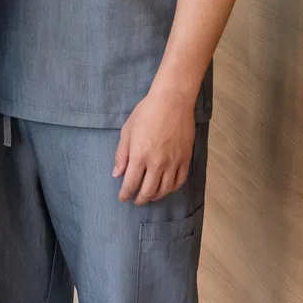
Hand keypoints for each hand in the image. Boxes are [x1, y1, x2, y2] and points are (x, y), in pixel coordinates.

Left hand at [113, 87, 196, 204]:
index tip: (122, 198)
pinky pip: (180, 181)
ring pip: (165, 189)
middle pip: (148, 190)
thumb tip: (117, 173)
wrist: (172, 102)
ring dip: (156, 196)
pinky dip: (172, 188)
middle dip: (140, 198)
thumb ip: (121, 154)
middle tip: (136, 200)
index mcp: (139, 156)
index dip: (126, 194)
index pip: (131, 183)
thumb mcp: (127, 131)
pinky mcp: (186, 159)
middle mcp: (157, 163)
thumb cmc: (146, 112)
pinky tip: (167, 188)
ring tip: (150, 196)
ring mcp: (173, 162)